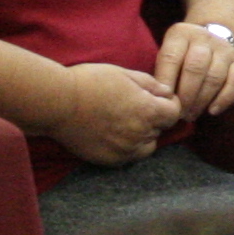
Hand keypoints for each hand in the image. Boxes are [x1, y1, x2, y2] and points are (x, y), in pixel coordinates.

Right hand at [47, 63, 178, 164]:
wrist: (59, 103)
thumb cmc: (91, 82)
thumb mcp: (125, 74)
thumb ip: (151, 85)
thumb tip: (166, 93)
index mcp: (148, 110)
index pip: (174, 113)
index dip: (168, 104)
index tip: (157, 99)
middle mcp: (141, 134)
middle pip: (160, 129)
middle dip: (154, 118)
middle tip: (135, 107)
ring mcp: (125, 149)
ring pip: (147, 146)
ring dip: (143, 135)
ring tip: (125, 122)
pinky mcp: (110, 160)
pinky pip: (129, 157)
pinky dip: (127, 147)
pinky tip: (114, 134)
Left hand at [152, 20, 233, 118]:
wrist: (212, 36)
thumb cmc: (182, 53)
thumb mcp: (169, 53)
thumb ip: (163, 72)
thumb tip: (162, 99)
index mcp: (181, 34)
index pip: (171, 58)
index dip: (166, 82)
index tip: (164, 101)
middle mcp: (204, 38)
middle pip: (195, 68)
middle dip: (186, 95)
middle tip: (179, 113)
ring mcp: (224, 49)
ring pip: (215, 77)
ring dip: (202, 101)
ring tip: (191, 115)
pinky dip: (224, 100)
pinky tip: (212, 111)